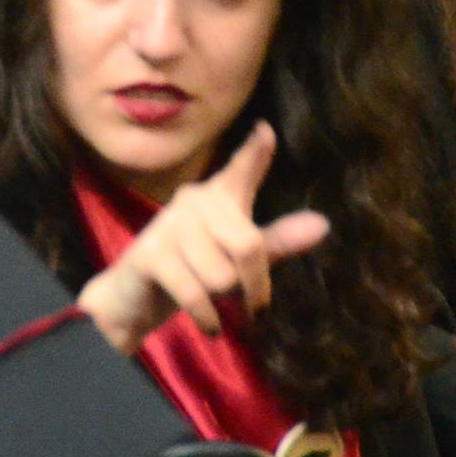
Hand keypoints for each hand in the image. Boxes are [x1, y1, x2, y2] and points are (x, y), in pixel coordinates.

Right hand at [76, 121, 330, 353]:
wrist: (132, 301)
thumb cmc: (193, 274)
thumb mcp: (240, 261)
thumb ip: (278, 242)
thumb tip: (323, 224)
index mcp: (218, 197)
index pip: (241, 169)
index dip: (255, 152)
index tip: (266, 130)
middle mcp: (193, 200)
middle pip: (248, 246)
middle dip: (254, 287)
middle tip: (252, 309)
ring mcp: (169, 225)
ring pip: (222, 276)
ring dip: (222, 303)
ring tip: (210, 304)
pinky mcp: (151, 254)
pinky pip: (197, 292)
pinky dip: (208, 318)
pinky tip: (210, 326)